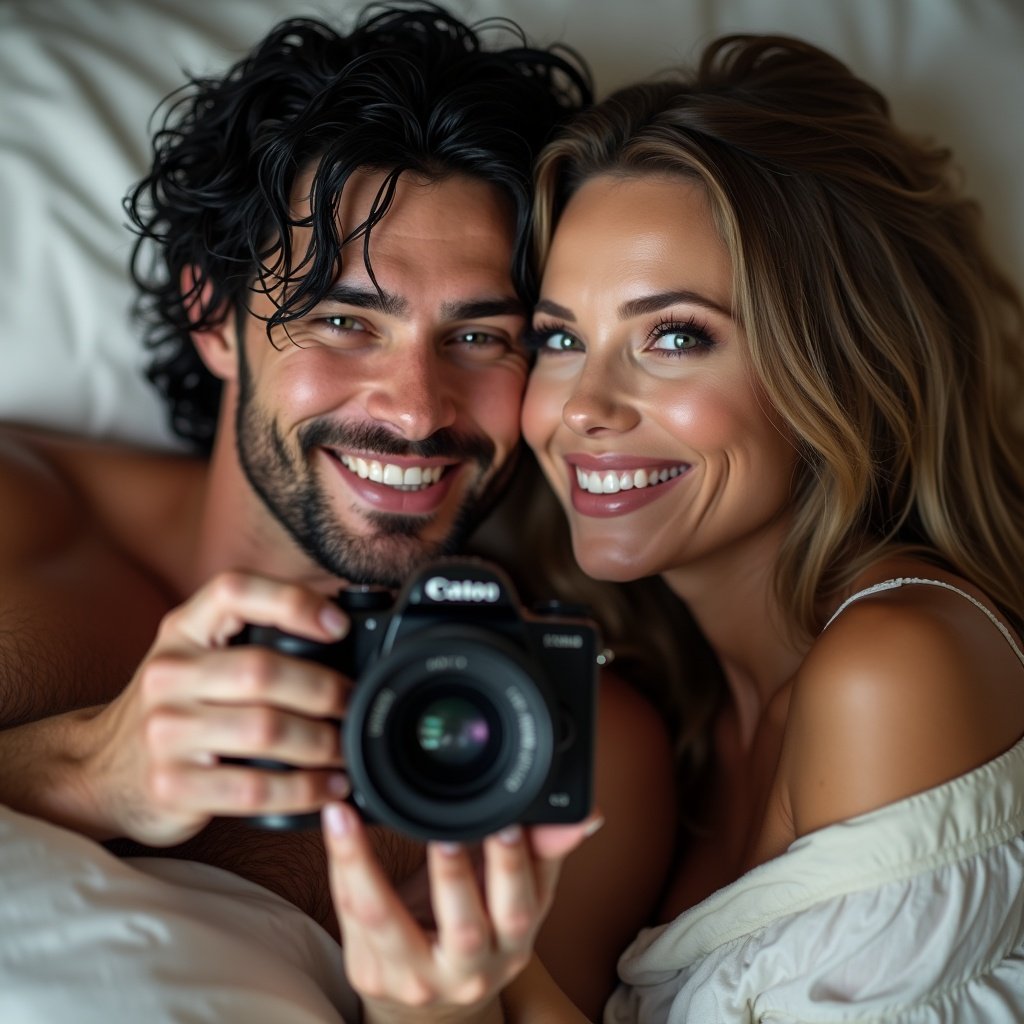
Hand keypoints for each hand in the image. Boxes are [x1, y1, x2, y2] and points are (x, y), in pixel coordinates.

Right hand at [77, 571, 351, 845]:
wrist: (102, 770)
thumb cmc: (177, 707)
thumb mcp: (199, 658)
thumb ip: (252, 640)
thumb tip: (345, 631)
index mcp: (183, 630)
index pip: (235, 591)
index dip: (292, 601)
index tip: (338, 626)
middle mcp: (169, 673)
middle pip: (263, 670)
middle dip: (326, 690)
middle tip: (356, 704)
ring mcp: (165, 731)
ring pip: (265, 729)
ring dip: (323, 743)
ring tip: (348, 750)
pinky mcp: (171, 786)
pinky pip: (253, 790)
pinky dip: (303, 791)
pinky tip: (328, 789)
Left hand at [323, 801, 602, 1023]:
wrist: (430, 1007)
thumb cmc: (476, 930)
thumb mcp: (515, 897)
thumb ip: (542, 850)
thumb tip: (587, 813)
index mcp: (511, 944)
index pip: (519, 906)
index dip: (514, 866)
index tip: (507, 822)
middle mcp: (467, 970)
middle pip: (464, 926)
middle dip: (456, 875)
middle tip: (445, 829)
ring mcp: (414, 976)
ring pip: (388, 922)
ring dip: (367, 868)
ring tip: (352, 819)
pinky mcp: (369, 972)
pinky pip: (351, 915)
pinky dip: (341, 865)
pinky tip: (336, 825)